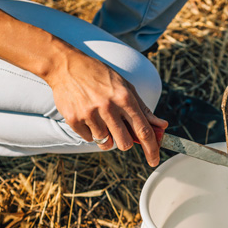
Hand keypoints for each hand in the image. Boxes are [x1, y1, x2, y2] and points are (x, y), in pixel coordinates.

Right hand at [46, 45, 167, 166]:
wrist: (66, 66)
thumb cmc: (100, 76)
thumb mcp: (125, 86)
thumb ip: (143, 108)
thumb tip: (162, 126)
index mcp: (125, 98)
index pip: (144, 130)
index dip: (152, 149)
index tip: (154, 161)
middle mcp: (108, 107)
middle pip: (125, 143)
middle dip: (126, 142)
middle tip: (121, 132)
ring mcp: (90, 114)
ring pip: (106, 143)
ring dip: (107, 137)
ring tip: (102, 120)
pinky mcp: (74, 120)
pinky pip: (89, 139)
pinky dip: (91, 132)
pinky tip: (88, 116)